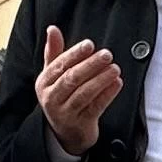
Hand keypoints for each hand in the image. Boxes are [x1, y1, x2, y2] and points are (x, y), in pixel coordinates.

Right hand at [34, 26, 121, 155]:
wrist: (65, 133)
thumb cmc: (61, 96)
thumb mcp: (53, 76)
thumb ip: (54, 52)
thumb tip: (52, 28)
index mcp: (44, 83)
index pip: (59, 66)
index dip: (75, 54)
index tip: (90, 44)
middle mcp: (51, 98)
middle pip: (72, 79)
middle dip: (90, 65)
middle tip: (107, 54)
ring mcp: (65, 113)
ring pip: (84, 94)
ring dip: (101, 79)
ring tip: (115, 68)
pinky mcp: (80, 124)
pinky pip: (96, 107)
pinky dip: (107, 94)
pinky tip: (117, 83)